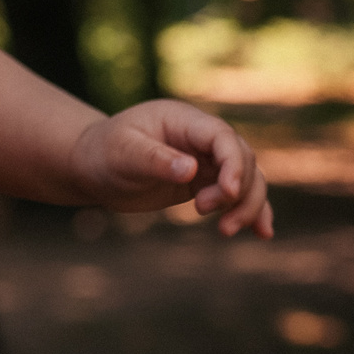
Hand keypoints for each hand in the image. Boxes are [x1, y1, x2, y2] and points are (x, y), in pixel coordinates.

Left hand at [67, 99, 273, 237]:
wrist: (91, 166)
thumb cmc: (102, 153)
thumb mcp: (122, 154)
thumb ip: (155, 160)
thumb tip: (190, 170)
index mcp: (183, 120)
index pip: (223, 138)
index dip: (233, 164)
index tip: (227, 193)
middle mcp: (200, 137)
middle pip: (243, 160)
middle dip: (237, 190)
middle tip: (203, 212)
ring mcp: (205, 160)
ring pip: (248, 179)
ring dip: (246, 206)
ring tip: (225, 230)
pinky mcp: (203, 181)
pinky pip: (237, 194)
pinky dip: (251, 211)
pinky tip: (262, 233)